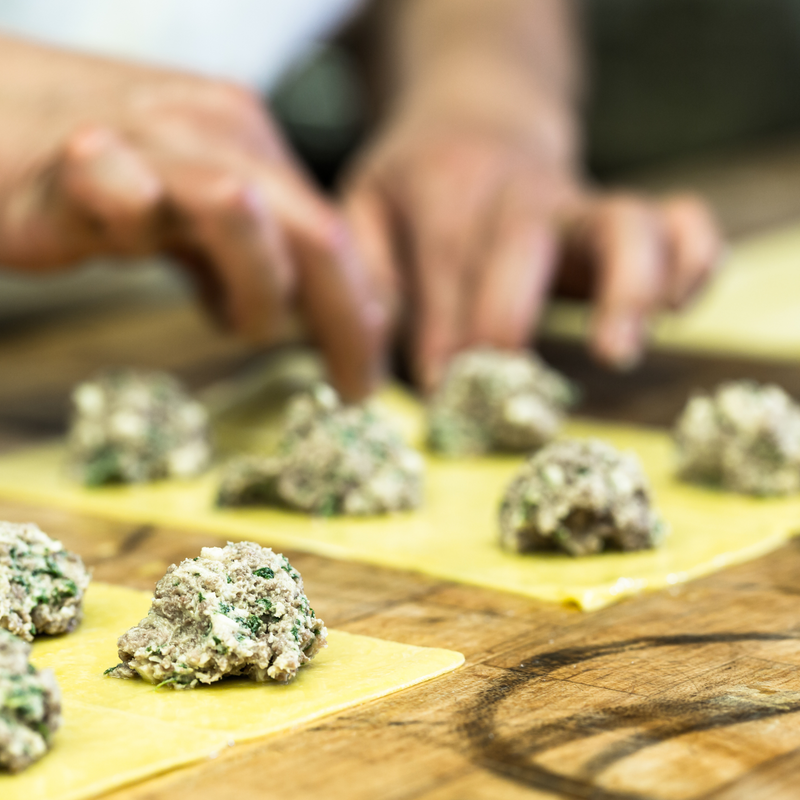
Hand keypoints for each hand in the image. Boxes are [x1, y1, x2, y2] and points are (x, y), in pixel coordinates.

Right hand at [0, 36, 384, 399]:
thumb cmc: (95, 177)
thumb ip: (245, 259)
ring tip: (240, 323)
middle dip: (347, 318)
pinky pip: (122, 199)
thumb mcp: (193, 216)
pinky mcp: (71, 162)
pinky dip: (141, 236)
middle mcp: (212, 131)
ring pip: (236, 207)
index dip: (361, 310)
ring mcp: (144, 139)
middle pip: (312, 228)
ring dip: (260, 288)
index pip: (331, 232)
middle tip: (352, 384)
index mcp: (248, 141)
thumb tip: (299, 317)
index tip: (363, 373)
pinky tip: (127, 245)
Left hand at [343, 73, 721, 390]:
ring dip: (628, 288)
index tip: (440, 390)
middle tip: (504, 385)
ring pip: (625, 222)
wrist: (477, 116)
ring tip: (616, 352)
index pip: (444, 263)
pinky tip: (675, 310)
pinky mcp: (626, 216)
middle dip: (512, 315)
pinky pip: (683, 223)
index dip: (443, 333)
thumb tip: (376, 348)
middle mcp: (520, 192)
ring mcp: (581, 201)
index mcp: (445, 186)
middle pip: (525, 241)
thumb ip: (368, 270)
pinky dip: (694, 262)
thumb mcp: (366, 204)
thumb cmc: (417, 181)